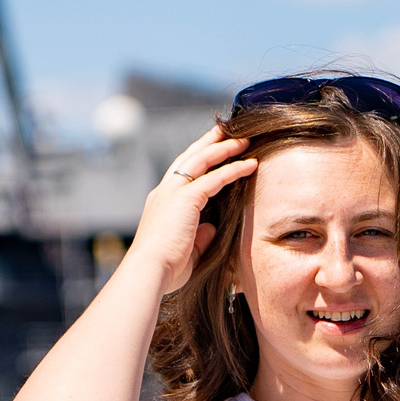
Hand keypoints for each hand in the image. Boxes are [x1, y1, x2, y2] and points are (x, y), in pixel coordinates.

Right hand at [128, 125, 255, 292]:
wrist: (149, 272)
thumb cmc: (165, 269)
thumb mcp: (187, 250)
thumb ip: (200, 237)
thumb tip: (211, 228)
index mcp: (163, 203)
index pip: (182, 172)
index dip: (198, 158)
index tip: (213, 149)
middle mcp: (165, 192)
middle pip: (190, 156)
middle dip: (209, 141)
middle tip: (225, 128)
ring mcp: (173, 192)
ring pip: (202, 160)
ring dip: (224, 148)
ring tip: (244, 140)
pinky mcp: (185, 199)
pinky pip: (214, 177)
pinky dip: (233, 169)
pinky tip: (250, 164)